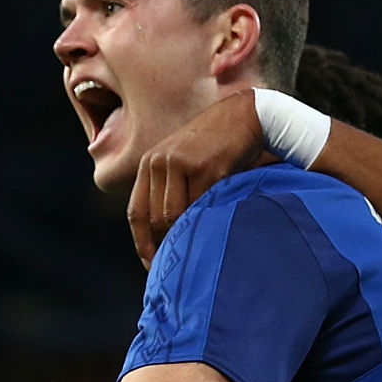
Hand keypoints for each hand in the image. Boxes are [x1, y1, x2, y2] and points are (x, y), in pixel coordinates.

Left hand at [128, 89, 271, 268]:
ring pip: (176, 216)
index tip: (152, 265)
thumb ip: (169, 190)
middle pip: (156, 219)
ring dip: (188, 233)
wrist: (244, 117)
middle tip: (182, 259)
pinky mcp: (207, 169)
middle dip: (168, 242)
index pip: (136, 212)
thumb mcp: (182, 161)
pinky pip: (202, 207)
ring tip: (200, 243)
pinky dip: (208, 220)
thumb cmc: (215, 146)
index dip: (142, 243)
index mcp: (149, 163)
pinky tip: (216, 224)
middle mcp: (160, 162)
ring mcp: (182, 164)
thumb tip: (165, 235)